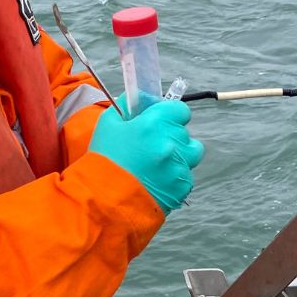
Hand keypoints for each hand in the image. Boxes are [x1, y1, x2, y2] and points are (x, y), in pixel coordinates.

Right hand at [89, 93, 203, 212]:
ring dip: (179, 155)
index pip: (181, 110)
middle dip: (171, 136)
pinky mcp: (183, 186)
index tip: (160, 122)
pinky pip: (186, 175)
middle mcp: (172, 142)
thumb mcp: (109, 123)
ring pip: (191, 153)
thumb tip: (143, 97)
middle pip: (184, 132)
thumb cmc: (104, 158)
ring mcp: (180, 165)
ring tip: (159, 164)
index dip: (171, 115)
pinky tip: (157, 180)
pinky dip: (175, 176)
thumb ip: (128, 105)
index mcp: (155, 122)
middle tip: (152, 146)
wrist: (104, 199)